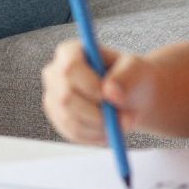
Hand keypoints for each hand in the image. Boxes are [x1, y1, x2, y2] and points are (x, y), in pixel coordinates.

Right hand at [41, 39, 157, 144]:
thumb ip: (125, 77)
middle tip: (128, 120)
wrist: (131, 95)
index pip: (70, 68)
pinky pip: (73, 133)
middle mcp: (55, 73)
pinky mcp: (58, 119)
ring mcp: (53, 97)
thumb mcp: (136, 69)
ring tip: (126, 122)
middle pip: (66, 98)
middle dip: (98, 114)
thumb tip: (110, 92)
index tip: (113, 97)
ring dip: (102, 127)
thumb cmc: (132, 76)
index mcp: (70, 52)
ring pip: (71, 120)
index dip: (89, 85)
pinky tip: (113, 130)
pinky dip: (96, 136)